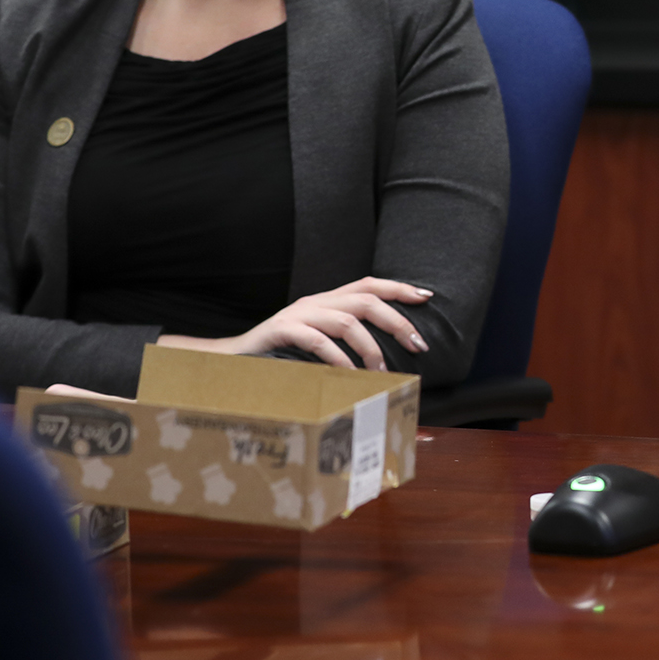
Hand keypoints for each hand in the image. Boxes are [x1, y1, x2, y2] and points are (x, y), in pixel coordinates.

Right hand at [158, 277, 432, 371]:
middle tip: (419, 346)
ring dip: (371, 347)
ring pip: (347, 321)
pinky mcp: (282, 331)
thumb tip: (387, 354)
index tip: (427, 297)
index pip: (369, 284)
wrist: (232, 360)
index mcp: (327, 301)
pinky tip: (349, 375)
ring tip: (382, 371)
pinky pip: (318, 341)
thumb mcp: (317, 340)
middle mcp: (316, 302)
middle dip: (398, 321)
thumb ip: (344, 338)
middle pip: (366, 300)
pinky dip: (338, 358)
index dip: (399, 287)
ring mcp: (298, 315)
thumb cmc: (281, 355)